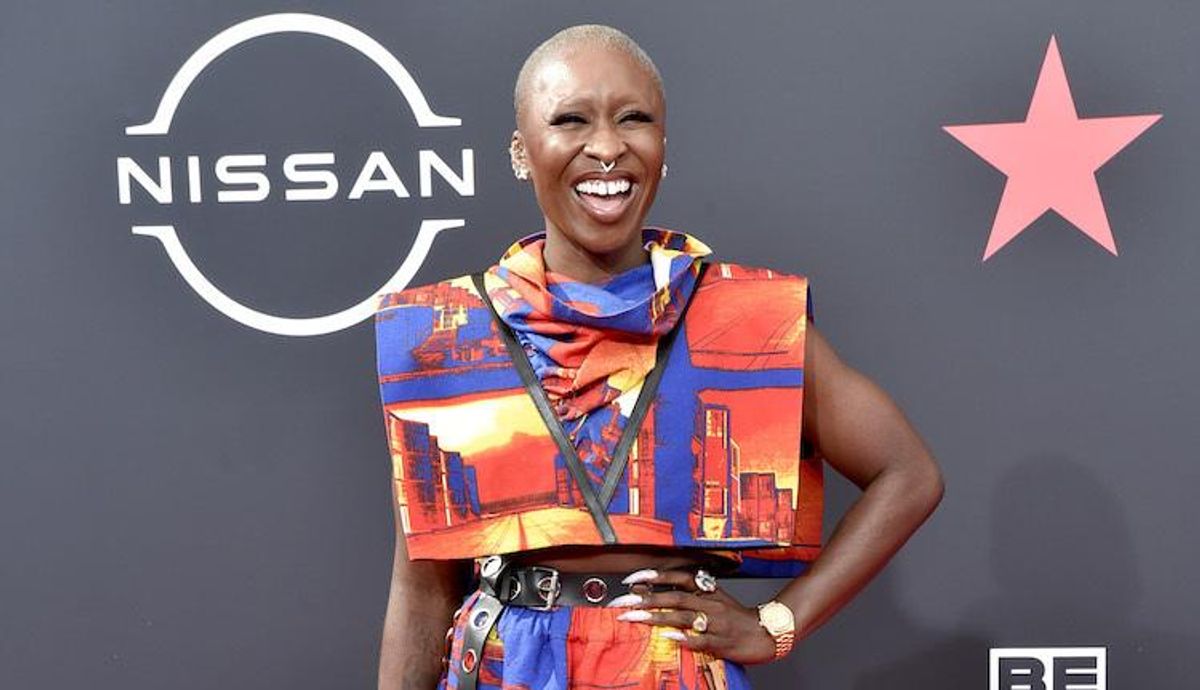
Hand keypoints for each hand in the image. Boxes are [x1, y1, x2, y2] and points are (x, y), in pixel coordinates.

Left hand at [606, 568, 778, 664]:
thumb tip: (657, 590)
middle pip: (674, 597)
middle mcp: (709, 603)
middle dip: (647, 598)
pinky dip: (684, 638)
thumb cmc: (736, 617)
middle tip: (623, 601)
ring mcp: (715, 622)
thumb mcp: (714, 597)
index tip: (632, 579)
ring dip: (656, 617)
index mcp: (707, 590)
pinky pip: (700, 639)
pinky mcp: (721, 642)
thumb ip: (689, 593)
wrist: (766, 633)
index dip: (655, 576)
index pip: (678, 577)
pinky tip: (669, 637)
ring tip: (634, 617)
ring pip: (683, 616)